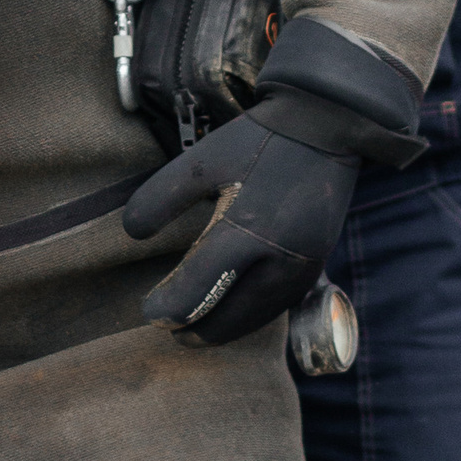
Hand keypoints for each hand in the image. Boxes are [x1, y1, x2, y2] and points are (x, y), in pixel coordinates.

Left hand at [124, 103, 360, 344]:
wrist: (327, 127)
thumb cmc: (258, 141)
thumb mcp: (201, 160)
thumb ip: (161, 197)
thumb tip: (132, 234)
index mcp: (247, 231)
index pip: (198, 289)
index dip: (168, 308)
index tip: (148, 312)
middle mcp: (279, 260)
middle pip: (230, 317)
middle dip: (196, 330)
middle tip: (168, 331)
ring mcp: (302, 268)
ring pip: (257, 318)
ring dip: (224, 330)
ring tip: (195, 332)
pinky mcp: (316, 266)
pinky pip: (277, 306)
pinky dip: (250, 317)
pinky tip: (232, 314)